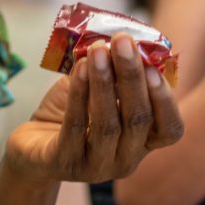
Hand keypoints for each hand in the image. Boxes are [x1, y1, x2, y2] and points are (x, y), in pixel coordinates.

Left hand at [3, 34, 183, 184]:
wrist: (34, 145)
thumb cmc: (75, 112)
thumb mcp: (100, 90)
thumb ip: (115, 71)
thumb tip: (124, 37)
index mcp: (142, 142)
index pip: (170, 129)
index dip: (165, 100)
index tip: (153, 67)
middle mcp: (126, 160)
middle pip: (138, 120)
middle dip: (131, 76)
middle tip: (123, 41)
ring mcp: (96, 166)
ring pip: (108, 125)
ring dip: (104, 82)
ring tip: (97, 50)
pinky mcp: (64, 163)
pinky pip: (75, 127)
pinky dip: (79, 94)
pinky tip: (79, 69)